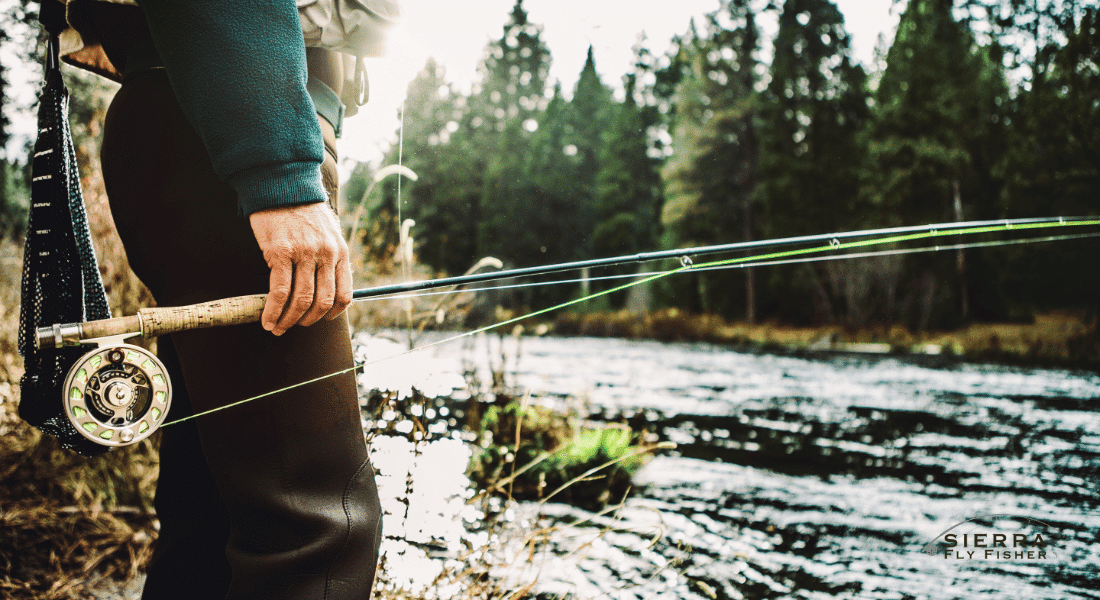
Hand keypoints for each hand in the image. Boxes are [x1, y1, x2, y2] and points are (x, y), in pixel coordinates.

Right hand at [249, 202, 351, 334]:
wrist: (282, 186)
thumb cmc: (302, 211)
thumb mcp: (327, 233)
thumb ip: (328, 258)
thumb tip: (324, 288)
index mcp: (340, 252)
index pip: (345, 294)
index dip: (333, 314)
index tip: (320, 319)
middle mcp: (326, 254)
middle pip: (323, 302)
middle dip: (308, 320)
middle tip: (295, 325)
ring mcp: (304, 254)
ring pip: (301, 300)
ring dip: (288, 320)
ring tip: (278, 327)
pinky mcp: (280, 253)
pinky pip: (279, 291)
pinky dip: (273, 311)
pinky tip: (267, 319)